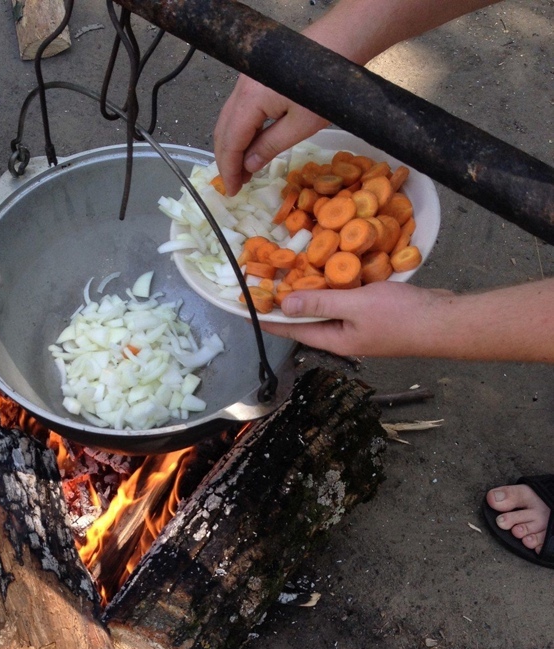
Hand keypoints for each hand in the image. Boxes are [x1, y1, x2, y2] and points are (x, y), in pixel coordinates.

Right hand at [213, 75, 327, 195]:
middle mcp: (242, 88)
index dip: (229, 170)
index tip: (232, 191)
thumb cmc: (325, 88)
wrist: (341, 42)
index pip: (230, 142)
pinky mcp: (258, 77)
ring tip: (243, 170)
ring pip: (229, 120)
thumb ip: (270, 146)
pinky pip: (240, 109)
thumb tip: (248, 165)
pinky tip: (251, 145)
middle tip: (235, 184)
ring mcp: (248, 80)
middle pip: (224, 131)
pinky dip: (241, 131)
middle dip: (227, 160)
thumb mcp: (300, 126)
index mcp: (250, 100)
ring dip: (233, 146)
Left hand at [264, 282, 454, 356]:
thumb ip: (320, 303)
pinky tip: (333, 266)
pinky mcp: (375, 312)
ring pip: (328, 305)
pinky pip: (347, 296)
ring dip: (312, 288)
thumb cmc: (401, 317)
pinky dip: (337, 282)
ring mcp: (359, 325)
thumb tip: (284, 305)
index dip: (267, 317)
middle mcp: (342, 335)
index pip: (291, 330)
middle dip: (286, 301)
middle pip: (307, 318)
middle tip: (266, 280)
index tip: (245, 306)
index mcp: (334, 340)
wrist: (444, 321)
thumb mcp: (355, 306)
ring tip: (291, 270)